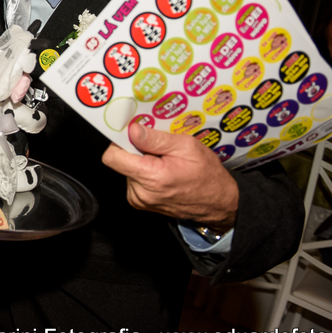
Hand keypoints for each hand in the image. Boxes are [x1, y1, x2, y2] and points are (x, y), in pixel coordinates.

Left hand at [101, 122, 239, 229]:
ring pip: (127, 170)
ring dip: (141, 163)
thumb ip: (155, 138)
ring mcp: (140, 200)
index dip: (120, 142)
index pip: (112, 157)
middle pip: (120, 161)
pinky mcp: (141, 203)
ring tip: (164, 163)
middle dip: (135, 151)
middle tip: (158, 150)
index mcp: (151, 177)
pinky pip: (133, 180)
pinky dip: (144, 173)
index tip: (131, 135)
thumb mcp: (186, 147)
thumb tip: (132, 130)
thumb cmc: (207, 175)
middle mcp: (141, 192)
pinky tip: (162, 172)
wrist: (219, 202)